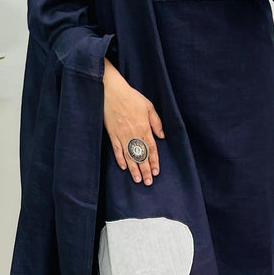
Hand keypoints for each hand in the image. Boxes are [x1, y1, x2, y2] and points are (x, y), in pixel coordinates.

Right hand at [103, 59, 163, 184]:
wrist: (112, 92)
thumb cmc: (131, 97)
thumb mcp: (149, 106)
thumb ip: (156, 122)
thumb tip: (161, 136)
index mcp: (144, 128)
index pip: (151, 149)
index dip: (154, 162)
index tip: (156, 172)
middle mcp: (134, 135)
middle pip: (141, 156)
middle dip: (145, 170)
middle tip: (148, 182)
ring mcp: (122, 136)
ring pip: (129, 156)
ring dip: (134, 169)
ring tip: (137, 179)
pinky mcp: (112, 134)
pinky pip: (116, 150)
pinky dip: (120, 159)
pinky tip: (123, 167)